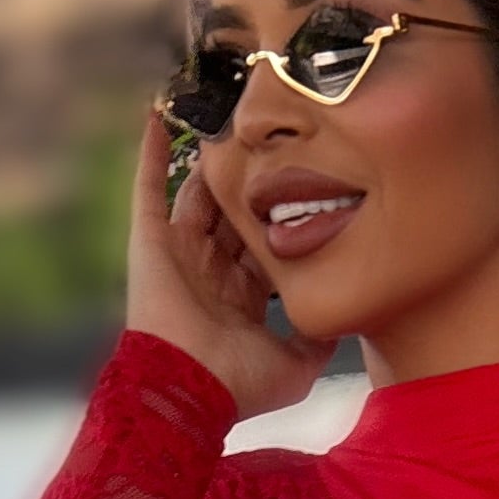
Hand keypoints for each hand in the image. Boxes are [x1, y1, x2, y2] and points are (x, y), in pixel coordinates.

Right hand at [123, 106, 324, 418]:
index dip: (286, 217)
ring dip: (212, 157)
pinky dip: (153, 150)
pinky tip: (162, 112)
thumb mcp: (297, 365)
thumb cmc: (239, 385)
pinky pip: (150, 184)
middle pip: (236, 212)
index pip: (267, 243)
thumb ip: (320, 339)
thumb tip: (348, 321)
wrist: (187, 388)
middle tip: (274, 137)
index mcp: (242, 296)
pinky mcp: (151, 239)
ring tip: (227, 109)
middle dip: (253, 180)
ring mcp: (179, 251)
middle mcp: (210, 269)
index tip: (313, 182)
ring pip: (200, 192)